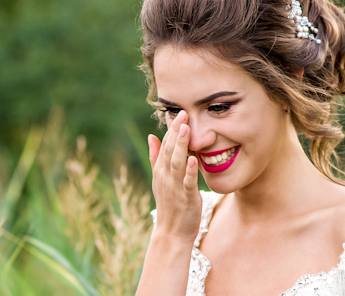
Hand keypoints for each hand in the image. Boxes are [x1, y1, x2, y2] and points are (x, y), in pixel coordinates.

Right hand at [148, 110, 201, 242]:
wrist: (171, 232)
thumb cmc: (170, 205)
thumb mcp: (160, 179)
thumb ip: (156, 157)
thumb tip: (151, 136)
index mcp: (160, 170)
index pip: (164, 146)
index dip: (171, 130)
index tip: (178, 113)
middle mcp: (165, 176)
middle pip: (169, 150)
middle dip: (176, 132)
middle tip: (183, 114)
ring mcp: (174, 187)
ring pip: (176, 162)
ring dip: (181, 145)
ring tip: (186, 129)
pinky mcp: (185, 197)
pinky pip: (187, 182)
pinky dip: (189, 170)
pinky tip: (193, 158)